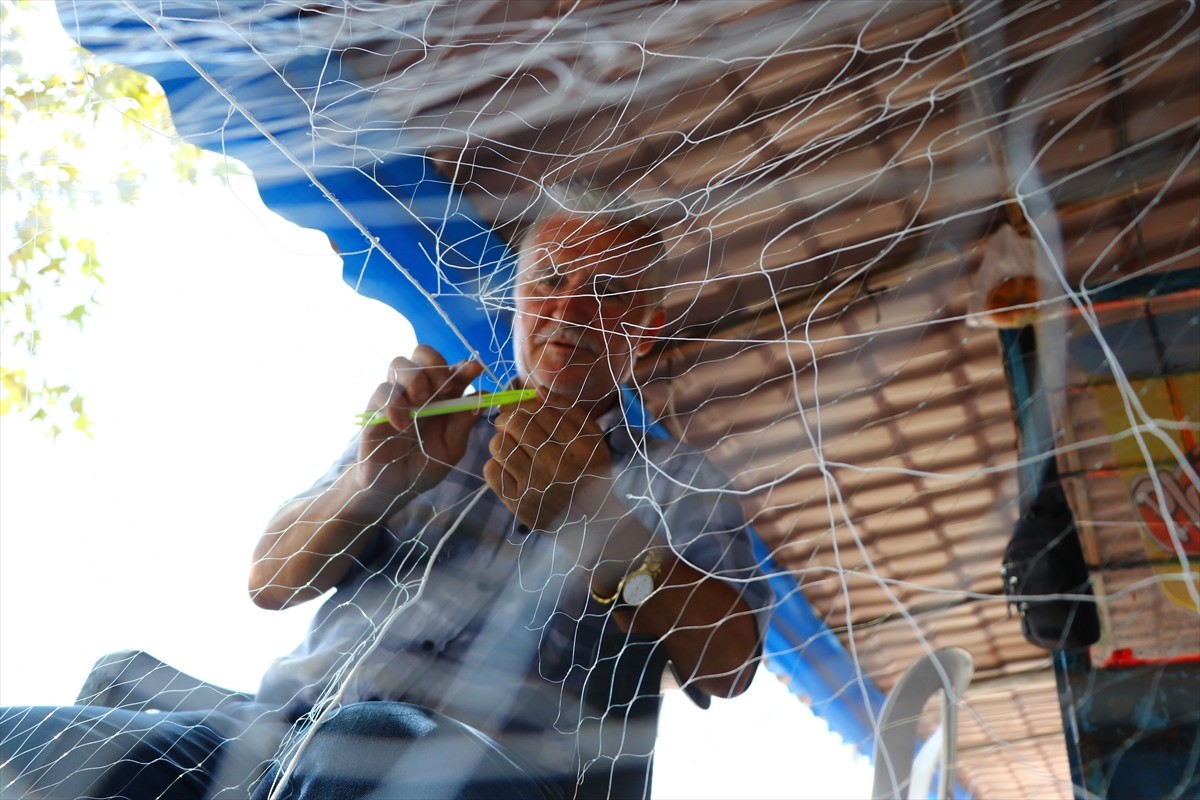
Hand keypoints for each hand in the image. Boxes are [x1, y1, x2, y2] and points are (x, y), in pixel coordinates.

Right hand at [354, 345, 483, 497]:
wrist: (395, 487)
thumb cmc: (426, 465)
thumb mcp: (451, 448)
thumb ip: (463, 423)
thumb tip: (484, 395)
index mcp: (442, 397)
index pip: (452, 371)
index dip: (464, 366)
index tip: (475, 369)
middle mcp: (419, 391)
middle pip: (421, 353)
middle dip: (434, 363)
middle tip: (443, 386)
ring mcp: (396, 397)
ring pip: (399, 364)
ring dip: (414, 377)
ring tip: (422, 400)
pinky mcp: (374, 408)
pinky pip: (381, 391)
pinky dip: (394, 404)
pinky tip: (403, 425)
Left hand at [484, 398, 612, 542]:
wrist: (590, 523)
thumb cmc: (590, 474)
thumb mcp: (592, 440)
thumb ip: (568, 412)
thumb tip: (537, 391)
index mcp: (579, 447)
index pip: (541, 411)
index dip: (527, 405)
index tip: (524, 409)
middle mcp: (557, 465)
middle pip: (517, 424)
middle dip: (509, 417)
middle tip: (509, 422)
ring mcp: (535, 486)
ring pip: (499, 445)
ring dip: (500, 439)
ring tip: (510, 445)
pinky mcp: (517, 503)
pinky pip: (491, 470)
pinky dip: (495, 463)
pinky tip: (508, 466)